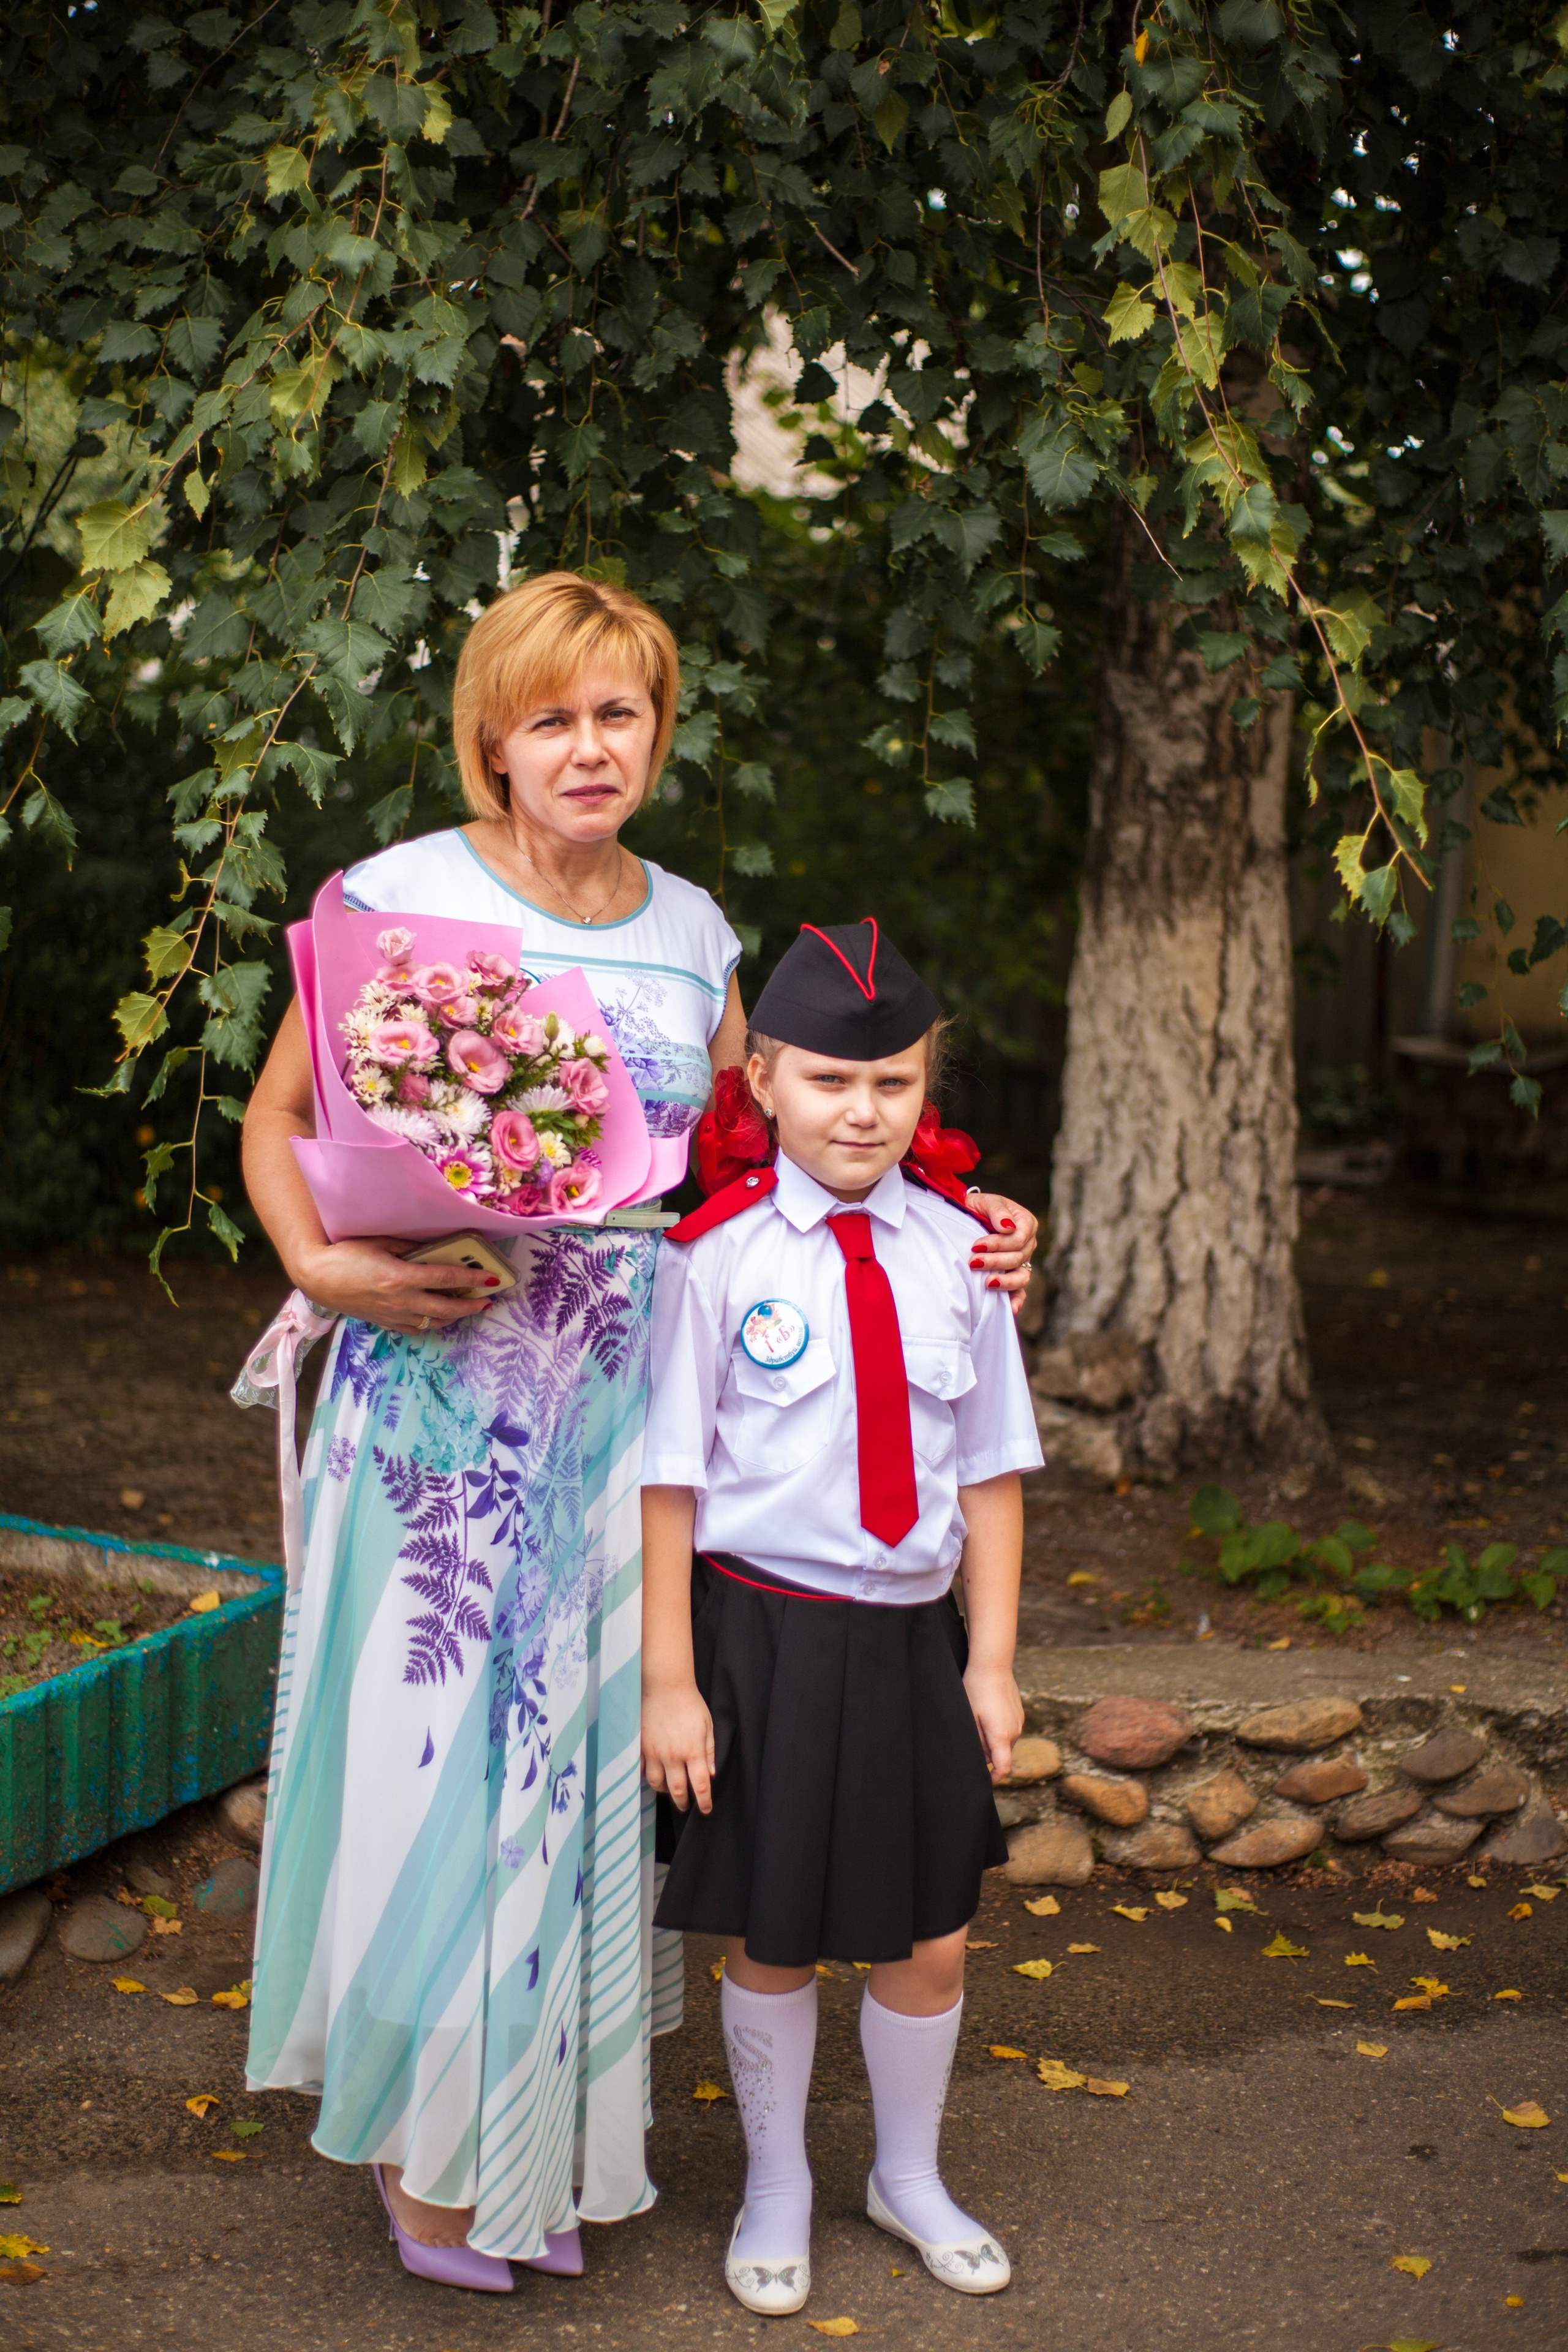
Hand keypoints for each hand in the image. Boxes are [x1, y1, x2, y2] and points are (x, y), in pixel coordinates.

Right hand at [291, 1237, 501, 1336]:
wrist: (317, 1277)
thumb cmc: (346, 1254)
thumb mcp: (381, 1243)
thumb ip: (411, 1248)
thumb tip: (436, 1251)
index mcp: (401, 1278)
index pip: (447, 1280)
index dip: (473, 1279)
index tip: (492, 1279)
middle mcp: (401, 1301)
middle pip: (447, 1308)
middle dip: (471, 1305)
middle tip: (487, 1299)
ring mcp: (392, 1315)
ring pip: (433, 1322)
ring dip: (454, 1317)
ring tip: (468, 1308)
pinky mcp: (383, 1323)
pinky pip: (415, 1329)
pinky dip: (431, 1324)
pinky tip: (437, 1317)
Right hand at [642, 1680, 716, 1813]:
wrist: (664, 1686)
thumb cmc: (689, 1704)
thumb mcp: (707, 1726)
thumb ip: (709, 1751)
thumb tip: (711, 1774)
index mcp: (693, 1751)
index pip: (700, 1786)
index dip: (704, 1802)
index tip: (706, 1810)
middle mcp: (673, 1755)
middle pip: (677, 1791)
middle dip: (683, 1803)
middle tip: (686, 1806)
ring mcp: (654, 1752)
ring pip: (657, 1784)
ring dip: (665, 1791)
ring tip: (670, 1789)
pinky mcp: (641, 1746)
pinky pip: (642, 1770)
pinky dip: (648, 1776)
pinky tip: (654, 1774)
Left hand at [963, 1664, 1023, 1784]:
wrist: (993, 1664)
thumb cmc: (976, 1689)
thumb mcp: (969, 1718)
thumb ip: (976, 1742)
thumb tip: (981, 1759)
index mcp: (1002, 1735)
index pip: (1003, 1768)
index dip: (994, 1779)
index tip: (984, 1781)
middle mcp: (1015, 1731)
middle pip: (1003, 1756)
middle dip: (989, 1757)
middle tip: (971, 1746)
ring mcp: (1019, 1722)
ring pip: (1006, 1743)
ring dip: (993, 1743)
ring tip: (977, 1726)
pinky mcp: (1019, 1713)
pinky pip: (1009, 1730)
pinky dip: (998, 1731)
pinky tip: (986, 1716)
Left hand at [965, 1192, 1038, 1317]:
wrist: (968, 1218)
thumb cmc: (978, 1208)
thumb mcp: (986, 1202)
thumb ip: (998, 1211)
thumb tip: (1007, 1227)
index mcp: (1026, 1223)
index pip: (1018, 1238)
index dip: (998, 1244)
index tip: (976, 1246)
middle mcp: (1028, 1244)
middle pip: (1018, 1258)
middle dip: (995, 1261)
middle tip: (973, 1262)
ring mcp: (1022, 1262)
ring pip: (1022, 1276)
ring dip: (1005, 1281)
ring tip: (987, 1282)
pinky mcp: (1013, 1277)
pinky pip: (1020, 1292)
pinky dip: (1016, 1301)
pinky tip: (1010, 1310)